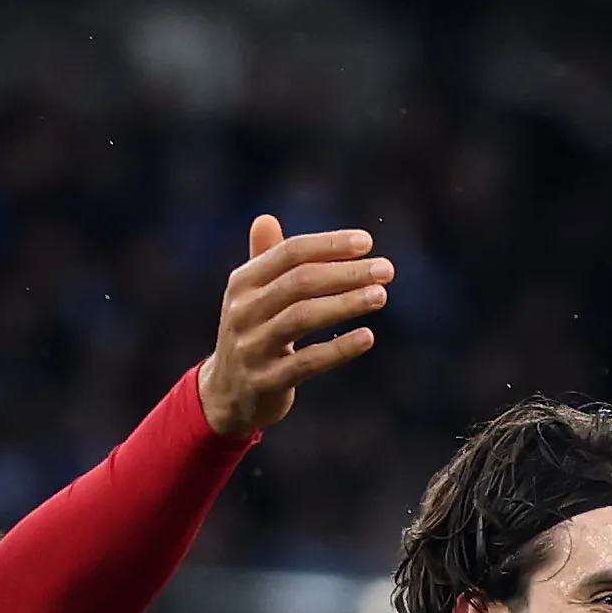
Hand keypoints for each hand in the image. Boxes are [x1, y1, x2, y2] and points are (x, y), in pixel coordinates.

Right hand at [197, 214, 387, 434]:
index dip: (329, 245)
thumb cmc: (252, 333)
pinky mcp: (266, 382)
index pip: (290, 253)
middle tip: (386, 270)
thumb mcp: (251, 296)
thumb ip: (263, 260)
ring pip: (303, 317)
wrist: (225, 394)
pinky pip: (307, 362)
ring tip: (381, 296)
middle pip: (299, 282)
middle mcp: (243, 311)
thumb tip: (265, 219)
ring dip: (346, 304)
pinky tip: (367, 337)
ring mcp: (252, 347)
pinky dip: (339, 349)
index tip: (367, 242)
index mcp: (243, 283)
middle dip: (346, 273)